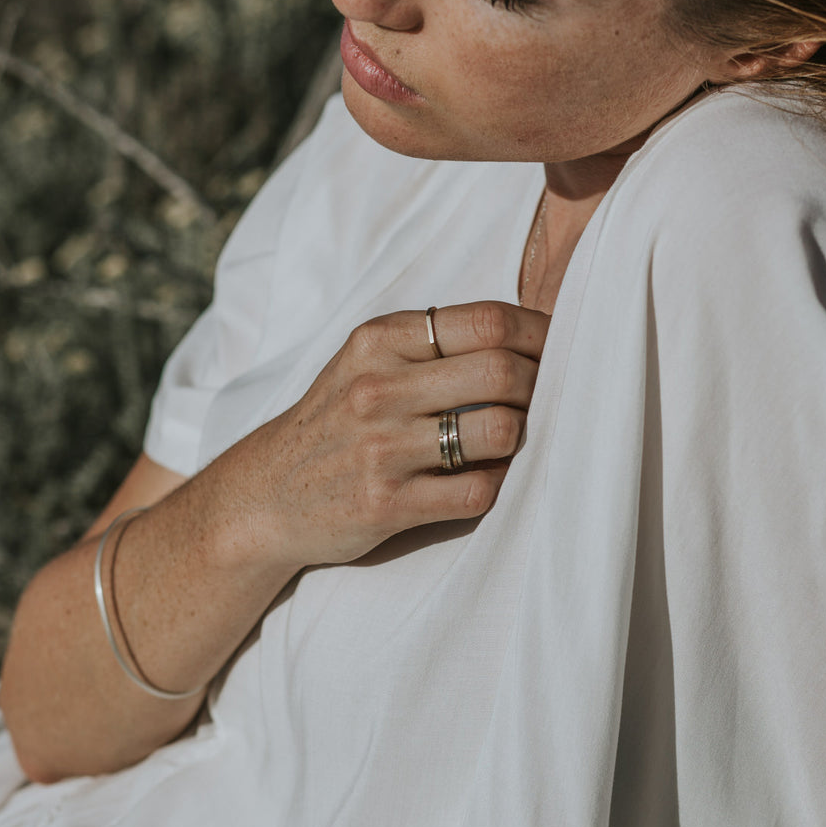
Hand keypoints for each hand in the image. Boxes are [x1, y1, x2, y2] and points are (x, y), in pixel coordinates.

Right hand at [238, 301, 549, 569]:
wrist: (266, 496)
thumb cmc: (335, 422)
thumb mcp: (366, 362)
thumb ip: (432, 344)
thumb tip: (528, 337)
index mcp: (379, 341)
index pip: (487, 322)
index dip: (540, 333)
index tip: (559, 349)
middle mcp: (378, 389)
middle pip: (503, 372)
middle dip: (542, 385)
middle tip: (547, 398)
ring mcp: (381, 449)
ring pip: (500, 432)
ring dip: (522, 437)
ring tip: (512, 439)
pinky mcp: (386, 505)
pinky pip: (478, 492)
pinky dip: (497, 484)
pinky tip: (486, 477)